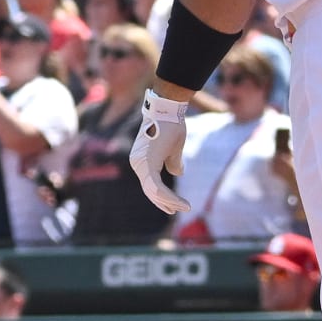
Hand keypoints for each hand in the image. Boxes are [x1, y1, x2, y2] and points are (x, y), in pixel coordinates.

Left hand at [129, 90, 190, 213]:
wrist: (168, 110)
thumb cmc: (171, 125)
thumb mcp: (174, 148)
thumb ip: (173, 161)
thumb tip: (177, 173)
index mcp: (141, 161)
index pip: (150, 185)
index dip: (163, 197)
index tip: (177, 205)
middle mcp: (136, 164)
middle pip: (150, 192)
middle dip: (165, 203)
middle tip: (178, 210)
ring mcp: (139, 164)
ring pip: (153, 192)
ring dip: (169, 202)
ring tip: (184, 207)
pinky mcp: (146, 164)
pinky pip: (156, 187)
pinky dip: (168, 197)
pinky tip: (180, 203)